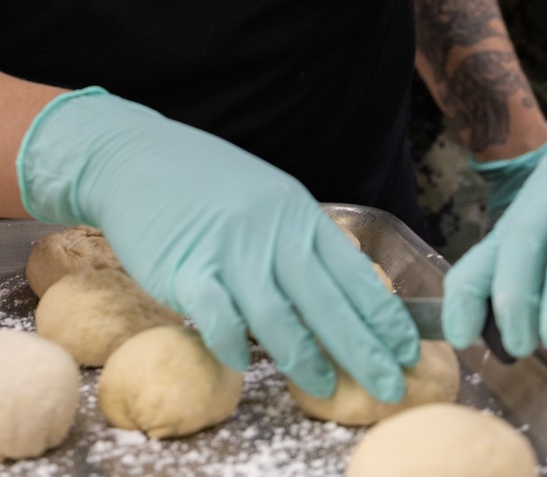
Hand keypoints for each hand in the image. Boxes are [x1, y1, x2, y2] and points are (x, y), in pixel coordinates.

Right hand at [18, 89, 419, 398]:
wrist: (137, 158)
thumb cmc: (204, 182)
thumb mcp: (266, 196)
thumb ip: (297, 239)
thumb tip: (339, 287)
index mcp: (297, 212)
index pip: (353, 272)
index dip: (384, 315)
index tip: (409, 349)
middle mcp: (271, 230)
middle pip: (327, 302)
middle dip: (364, 350)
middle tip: (391, 386)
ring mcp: (230, 250)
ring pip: (279, 318)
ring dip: (306, 359)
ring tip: (325, 388)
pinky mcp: (187, 269)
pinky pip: (220, 319)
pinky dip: (235, 345)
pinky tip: (244, 363)